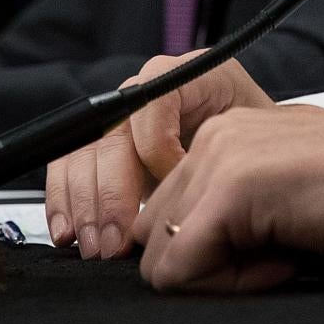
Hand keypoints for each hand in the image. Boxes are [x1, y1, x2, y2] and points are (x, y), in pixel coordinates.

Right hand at [44, 53, 274, 259]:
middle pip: (111, 135)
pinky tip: (69, 234)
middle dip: (111, 195)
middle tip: (117, 243)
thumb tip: (191, 192)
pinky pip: (68, 166)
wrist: (253, 143)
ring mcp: (121, 116)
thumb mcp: (256, 139)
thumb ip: (229, 154)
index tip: (176, 187)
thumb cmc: (259, 142)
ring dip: (84, 205)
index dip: (159, 151)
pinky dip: (64, 202)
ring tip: (95, 247)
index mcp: (191, 76)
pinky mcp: (102, 145)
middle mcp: (148, 89)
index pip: (153, 104)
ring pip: (82, 153)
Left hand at [132, 101, 323, 293]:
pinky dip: (236, 285)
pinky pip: (183, 271)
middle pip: (158, 239)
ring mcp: (221, 155)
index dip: (220, 258)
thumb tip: (189, 260)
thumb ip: (242, 213)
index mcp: (231, 134)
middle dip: (214, 267)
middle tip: (289, 254)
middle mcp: (216, 134)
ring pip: (162, 259)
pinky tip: (294, 256)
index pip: (171, 219)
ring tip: (295, 251)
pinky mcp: (233, 186)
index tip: (284, 250)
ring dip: (225, 276)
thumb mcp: (295, 199)